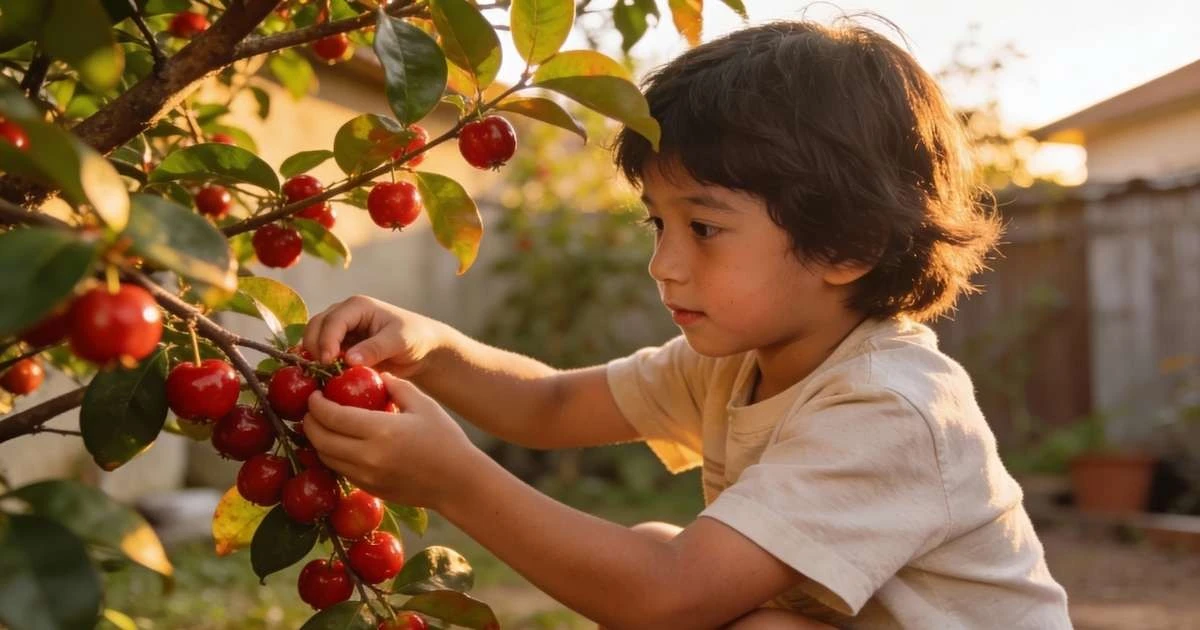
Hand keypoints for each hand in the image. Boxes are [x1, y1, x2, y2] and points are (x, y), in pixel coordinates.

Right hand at [302, 295, 445, 376]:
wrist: (422, 349)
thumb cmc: (415, 337)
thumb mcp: (399, 341)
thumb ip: (375, 349)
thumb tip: (348, 359)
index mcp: (358, 306)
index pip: (333, 321)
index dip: (326, 341)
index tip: (327, 362)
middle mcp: (344, 314)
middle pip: (315, 327)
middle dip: (314, 348)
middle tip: (321, 371)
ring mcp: (340, 330)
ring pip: (314, 339)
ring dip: (314, 357)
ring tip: (322, 376)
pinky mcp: (340, 346)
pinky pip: (322, 353)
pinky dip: (320, 364)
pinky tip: (325, 379)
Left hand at [303, 373, 483, 508]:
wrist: (458, 482)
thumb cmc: (445, 439)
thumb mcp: (423, 404)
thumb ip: (395, 386)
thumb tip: (373, 374)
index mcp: (381, 431)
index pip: (333, 416)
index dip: (317, 404)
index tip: (315, 394)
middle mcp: (368, 457)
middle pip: (321, 439)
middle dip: (310, 422)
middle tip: (313, 408)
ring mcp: (366, 476)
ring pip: (326, 458)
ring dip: (318, 440)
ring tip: (322, 425)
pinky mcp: (369, 488)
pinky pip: (340, 470)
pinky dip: (332, 455)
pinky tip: (339, 443)